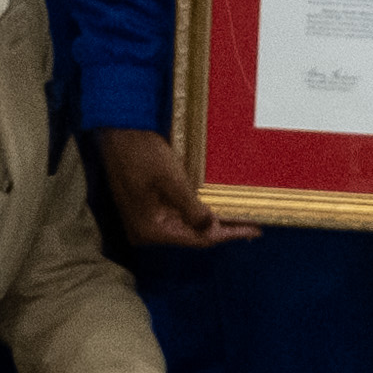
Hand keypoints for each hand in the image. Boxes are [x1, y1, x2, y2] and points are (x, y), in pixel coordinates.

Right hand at [92, 124, 259, 251]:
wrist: (118, 133)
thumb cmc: (142, 153)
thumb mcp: (170, 179)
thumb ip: (190, 207)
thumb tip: (211, 227)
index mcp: (150, 229)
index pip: (197, 239)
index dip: (227, 234)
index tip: (253, 230)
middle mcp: (147, 231)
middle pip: (192, 236)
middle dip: (221, 228)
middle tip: (252, 223)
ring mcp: (146, 220)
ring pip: (186, 225)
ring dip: (210, 219)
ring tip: (239, 216)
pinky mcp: (148, 208)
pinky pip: (177, 214)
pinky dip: (197, 211)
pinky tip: (213, 205)